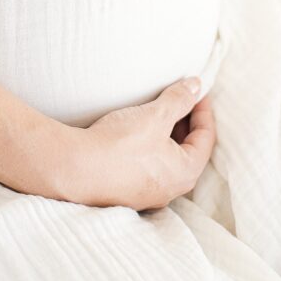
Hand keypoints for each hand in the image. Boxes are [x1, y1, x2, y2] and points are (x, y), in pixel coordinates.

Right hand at [61, 78, 215, 210]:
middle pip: (187, 151)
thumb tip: (197, 86)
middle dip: (185, 123)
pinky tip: (135, 135)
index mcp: (185, 172)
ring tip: (156, 115)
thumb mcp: (155, 115)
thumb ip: (180, 100)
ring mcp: (146, 194)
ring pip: (165, 160)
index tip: (196, 91)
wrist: (75, 169)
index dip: (203, 110)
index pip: (206, 137)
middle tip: (178, 100)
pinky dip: (148, 149)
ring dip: (165, 137)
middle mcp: (170, 189)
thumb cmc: (120, 144)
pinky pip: (145, 168)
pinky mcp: (124, 192)